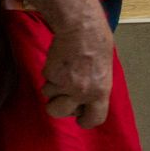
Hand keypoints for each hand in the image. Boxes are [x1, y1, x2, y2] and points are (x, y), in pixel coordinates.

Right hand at [38, 10, 116, 128]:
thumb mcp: (104, 72)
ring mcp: (64, 84)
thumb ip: (95, 89)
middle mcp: (82, 92)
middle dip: (57, 107)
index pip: (93, 119)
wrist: (82, 29)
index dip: (84, 120)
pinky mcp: (51, 74)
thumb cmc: (97, 45)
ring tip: (63, 72)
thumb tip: (85, 101)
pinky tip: (59, 63)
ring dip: (52, 87)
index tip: (80, 118)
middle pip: (59, 113)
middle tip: (62, 97)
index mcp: (100, 92)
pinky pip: (46, 81)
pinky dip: (49, 74)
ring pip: (49, 95)